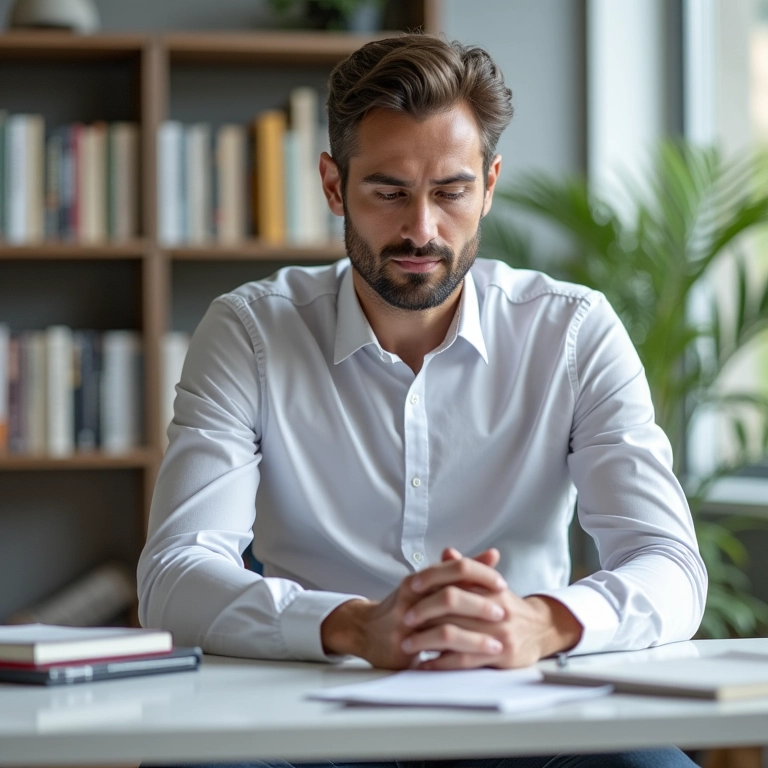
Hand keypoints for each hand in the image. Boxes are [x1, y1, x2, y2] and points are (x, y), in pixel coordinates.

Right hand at [320, 548, 506, 668]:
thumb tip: (493, 555)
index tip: (502, 584)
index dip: (481, 574)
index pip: (455, 567)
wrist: (365, 629)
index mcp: (422, 578)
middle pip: (450, 595)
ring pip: (444, 627)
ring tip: (496, 644)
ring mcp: (406, 622)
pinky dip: (455, 659)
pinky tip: (471, 662)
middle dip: (481, 606)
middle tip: (504, 613)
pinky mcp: (403, 647)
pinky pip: (433, 653)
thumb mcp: (429, 584)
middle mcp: (412, 596)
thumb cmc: (404, 606)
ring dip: (475, 637)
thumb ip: (461, 571)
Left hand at [403, 548, 582, 669]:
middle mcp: (495, 608)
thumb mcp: (490, 585)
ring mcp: (498, 632)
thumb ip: (467, 571)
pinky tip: (425, 664)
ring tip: (407, 644)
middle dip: (423, 613)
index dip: (430, 581)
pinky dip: (440, 663)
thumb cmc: (507, 606)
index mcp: (490, 587)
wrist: (541, 629)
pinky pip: (464, 660)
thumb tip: (447, 551)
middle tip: (403, 619)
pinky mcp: (500, 655)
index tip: (409, 587)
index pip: (456, 578)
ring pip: (454, 635)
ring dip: (426, 641)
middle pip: (451, 606)